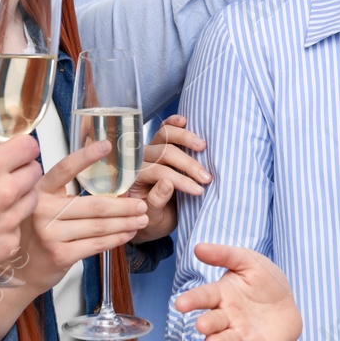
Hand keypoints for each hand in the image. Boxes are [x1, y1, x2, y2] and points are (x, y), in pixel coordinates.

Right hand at [0, 91, 41, 290]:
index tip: (8, 154)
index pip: (29, 147)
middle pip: (34, 171)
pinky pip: (18, 229)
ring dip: (18, 198)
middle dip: (20, 171)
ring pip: (31, 200)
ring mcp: (8, 222)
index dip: (19, 148)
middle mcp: (4, 193)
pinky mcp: (7, 245)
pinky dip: (7, 226)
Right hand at [6, 138, 150, 293]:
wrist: (20, 270)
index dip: (86, 156)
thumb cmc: (38, 232)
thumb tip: (112, 188)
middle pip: (93, 204)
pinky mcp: (60, 255)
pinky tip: (127, 234)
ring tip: (141, 219)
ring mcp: (50, 234)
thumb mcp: (44, 206)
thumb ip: (66, 195)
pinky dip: (116, 239)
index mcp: (40, 191)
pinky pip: (96, 244)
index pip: (65, 169)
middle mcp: (43, 210)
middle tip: (142, 204)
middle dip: (124, 206)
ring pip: (98, 226)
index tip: (106, 146)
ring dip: (125, 223)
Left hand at [127, 115, 209, 242]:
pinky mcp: (158, 145)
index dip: (180, 180)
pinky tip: (184, 120)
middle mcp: (138, 161)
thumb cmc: (149, 220)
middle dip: (188, 164)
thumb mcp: (151, 219)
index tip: (198, 190)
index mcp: (133, 180)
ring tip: (202, 147)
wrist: (150, 219)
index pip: (158, 172)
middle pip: (164, 152)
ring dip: (185, 139)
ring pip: (164, 136)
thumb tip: (168, 182)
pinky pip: (163, 130)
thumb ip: (155, 201)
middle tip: (206, 177)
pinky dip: (173, 123)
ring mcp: (148, 151)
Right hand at [173, 244, 301, 340]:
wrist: (286, 305)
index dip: (192, 300)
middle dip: (206, 323)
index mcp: (222, 294)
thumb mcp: (248, 261)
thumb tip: (197, 247)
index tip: (180, 304)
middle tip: (201, 325)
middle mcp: (227, 317)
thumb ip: (224, 255)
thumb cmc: (262, 280)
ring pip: (226, 339)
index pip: (204, 296)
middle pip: (213, 321)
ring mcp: (240, 334)